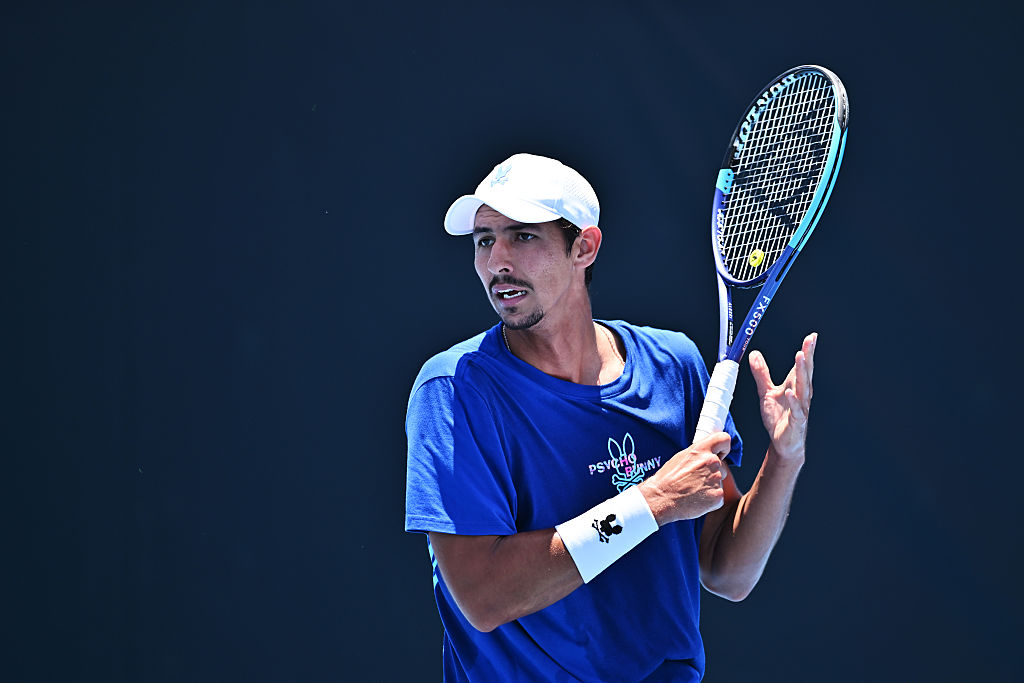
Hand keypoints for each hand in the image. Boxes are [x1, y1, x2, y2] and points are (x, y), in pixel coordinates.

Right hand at [639, 431, 731, 525]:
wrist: (661, 499)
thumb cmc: (667, 479)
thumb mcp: (680, 457)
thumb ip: (698, 454)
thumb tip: (708, 454)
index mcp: (701, 449)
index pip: (724, 439)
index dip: (723, 448)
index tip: (719, 455)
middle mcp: (711, 461)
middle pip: (721, 466)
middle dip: (712, 472)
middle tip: (695, 479)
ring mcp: (716, 479)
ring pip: (719, 482)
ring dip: (710, 486)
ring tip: (693, 490)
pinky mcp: (718, 496)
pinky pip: (718, 496)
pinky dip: (709, 499)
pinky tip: (696, 499)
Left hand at [748, 332, 815, 461]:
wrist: (783, 443)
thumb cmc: (779, 417)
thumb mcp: (766, 392)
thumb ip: (761, 373)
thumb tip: (754, 354)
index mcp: (795, 386)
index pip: (802, 365)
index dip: (807, 351)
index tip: (811, 336)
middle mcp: (801, 394)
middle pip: (805, 372)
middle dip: (807, 356)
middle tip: (809, 341)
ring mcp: (800, 408)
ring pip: (803, 388)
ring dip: (801, 372)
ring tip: (800, 357)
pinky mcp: (797, 422)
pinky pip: (797, 411)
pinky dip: (795, 401)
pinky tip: (791, 392)